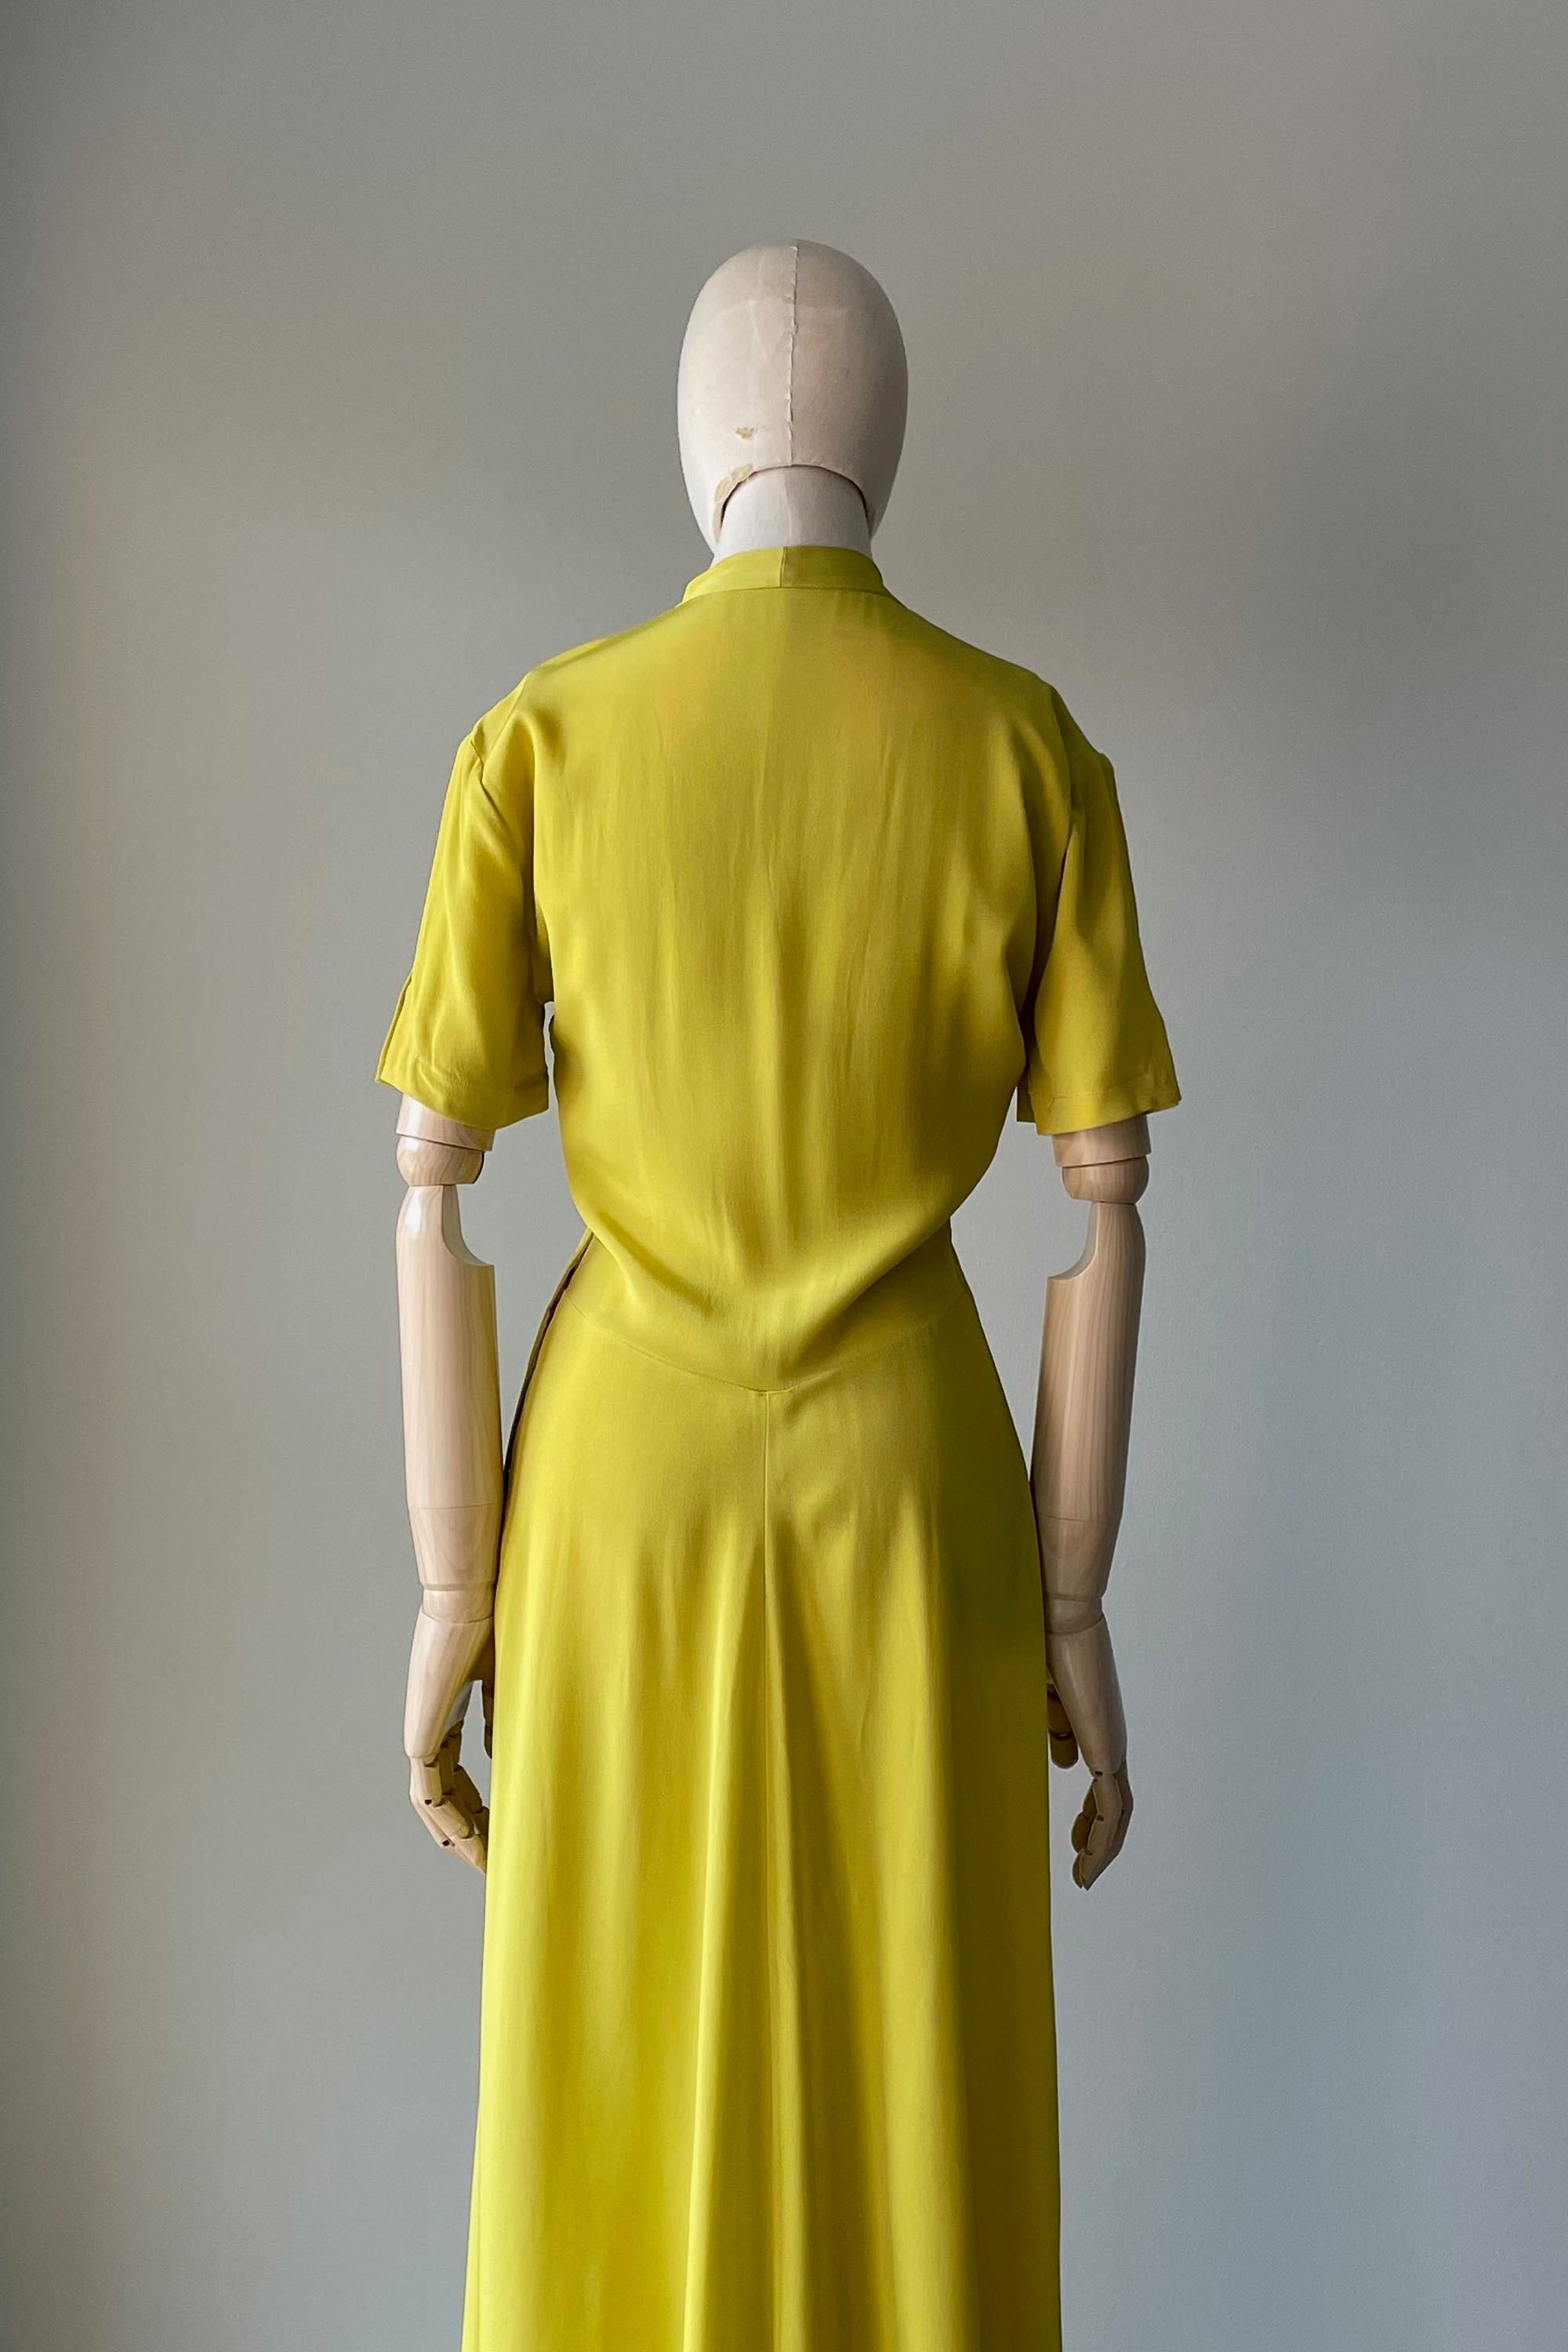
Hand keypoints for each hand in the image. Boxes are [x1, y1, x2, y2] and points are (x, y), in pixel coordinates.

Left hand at [403, 1604, 494, 1872]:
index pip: (457, 1773)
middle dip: (469, 1829)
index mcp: (446, 1713)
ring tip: (483, 1861)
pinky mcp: (421, 1734)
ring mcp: (421, 1732)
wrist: (468, 1596)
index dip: (477, 1804)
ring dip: (458, 1834)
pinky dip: (447, 1820)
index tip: (500, 1827)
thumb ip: (502, 1718)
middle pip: (444, 1795)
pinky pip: (429, 1792)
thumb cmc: (490, 1621)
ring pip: (433, 1801)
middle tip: (492, 1858)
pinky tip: (468, 1841)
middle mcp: (428, 1727)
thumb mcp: (503, 1679)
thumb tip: (504, 1755)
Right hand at [1045, 1613, 1132, 1889]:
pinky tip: (1087, 1862)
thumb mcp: (1041, 1691)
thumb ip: (1054, 1725)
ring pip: (1117, 1812)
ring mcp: (1111, 1743)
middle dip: (1098, 1837)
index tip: (1072, 1838)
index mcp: (1093, 1722)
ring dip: (1102, 1847)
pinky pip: (1113, 1808)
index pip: (1101, 1778)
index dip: (1090, 1812)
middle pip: (1115, 1802)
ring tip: (1084, 1877)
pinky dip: (1104, 1839)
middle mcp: (1109, 1737)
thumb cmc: (1043, 1639)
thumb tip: (1064, 1762)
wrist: (1060, 1615)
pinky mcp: (1106, 1748)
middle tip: (1081, 1866)